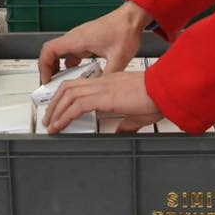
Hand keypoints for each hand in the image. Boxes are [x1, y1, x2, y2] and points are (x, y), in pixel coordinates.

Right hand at [39, 1, 149, 82]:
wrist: (132, 17)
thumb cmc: (124, 31)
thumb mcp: (118, 59)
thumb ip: (107, 77)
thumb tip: (101, 92)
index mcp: (77, 40)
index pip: (48, 51)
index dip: (43, 68)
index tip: (46, 81)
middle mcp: (75, 38)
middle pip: (51, 53)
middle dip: (48, 70)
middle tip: (51, 85)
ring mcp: (79, 39)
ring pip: (61, 53)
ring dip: (58, 67)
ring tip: (63, 82)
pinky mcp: (86, 41)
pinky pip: (71, 53)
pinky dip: (70, 64)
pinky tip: (80, 74)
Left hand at [43, 72, 163, 133]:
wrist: (165, 91)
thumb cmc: (156, 99)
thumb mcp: (137, 115)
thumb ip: (125, 123)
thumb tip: (119, 132)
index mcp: (108, 84)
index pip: (79, 86)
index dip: (66, 98)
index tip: (60, 111)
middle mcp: (102, 83)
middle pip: (68, 88)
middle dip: (55, 103)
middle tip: (49, 118)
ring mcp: (101, 88)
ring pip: (68, 95)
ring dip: (56, 110)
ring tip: (50, 124)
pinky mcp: (103, 97)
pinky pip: (77, 105)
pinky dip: (64, 116)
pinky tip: (59, 125)